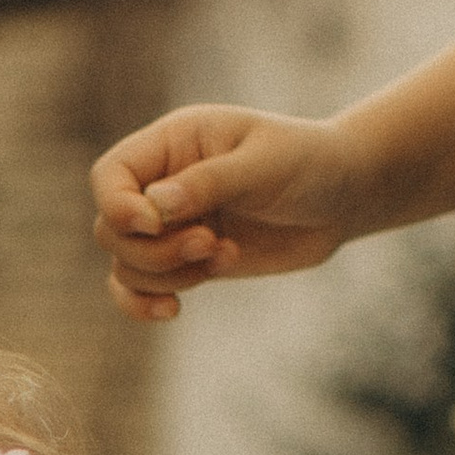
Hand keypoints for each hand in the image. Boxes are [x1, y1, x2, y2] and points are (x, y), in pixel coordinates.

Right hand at [90, 107, 360, 320]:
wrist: (344, 196)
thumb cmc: (308, 163)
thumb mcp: (263, 164)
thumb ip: (208, 183)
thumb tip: (154, 209)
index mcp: (173, 143)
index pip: (110, 176)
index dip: (119, 206)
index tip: (155, 224)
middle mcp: (162, 183)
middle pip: (112, 229)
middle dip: (155, 250)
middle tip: (211, 243)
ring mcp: (172, 225)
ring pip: (125, 264)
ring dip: (168, 275)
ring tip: (224, 257)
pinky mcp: (187, 261)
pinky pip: (139, 289)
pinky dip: (145, 304)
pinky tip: (174, 310)